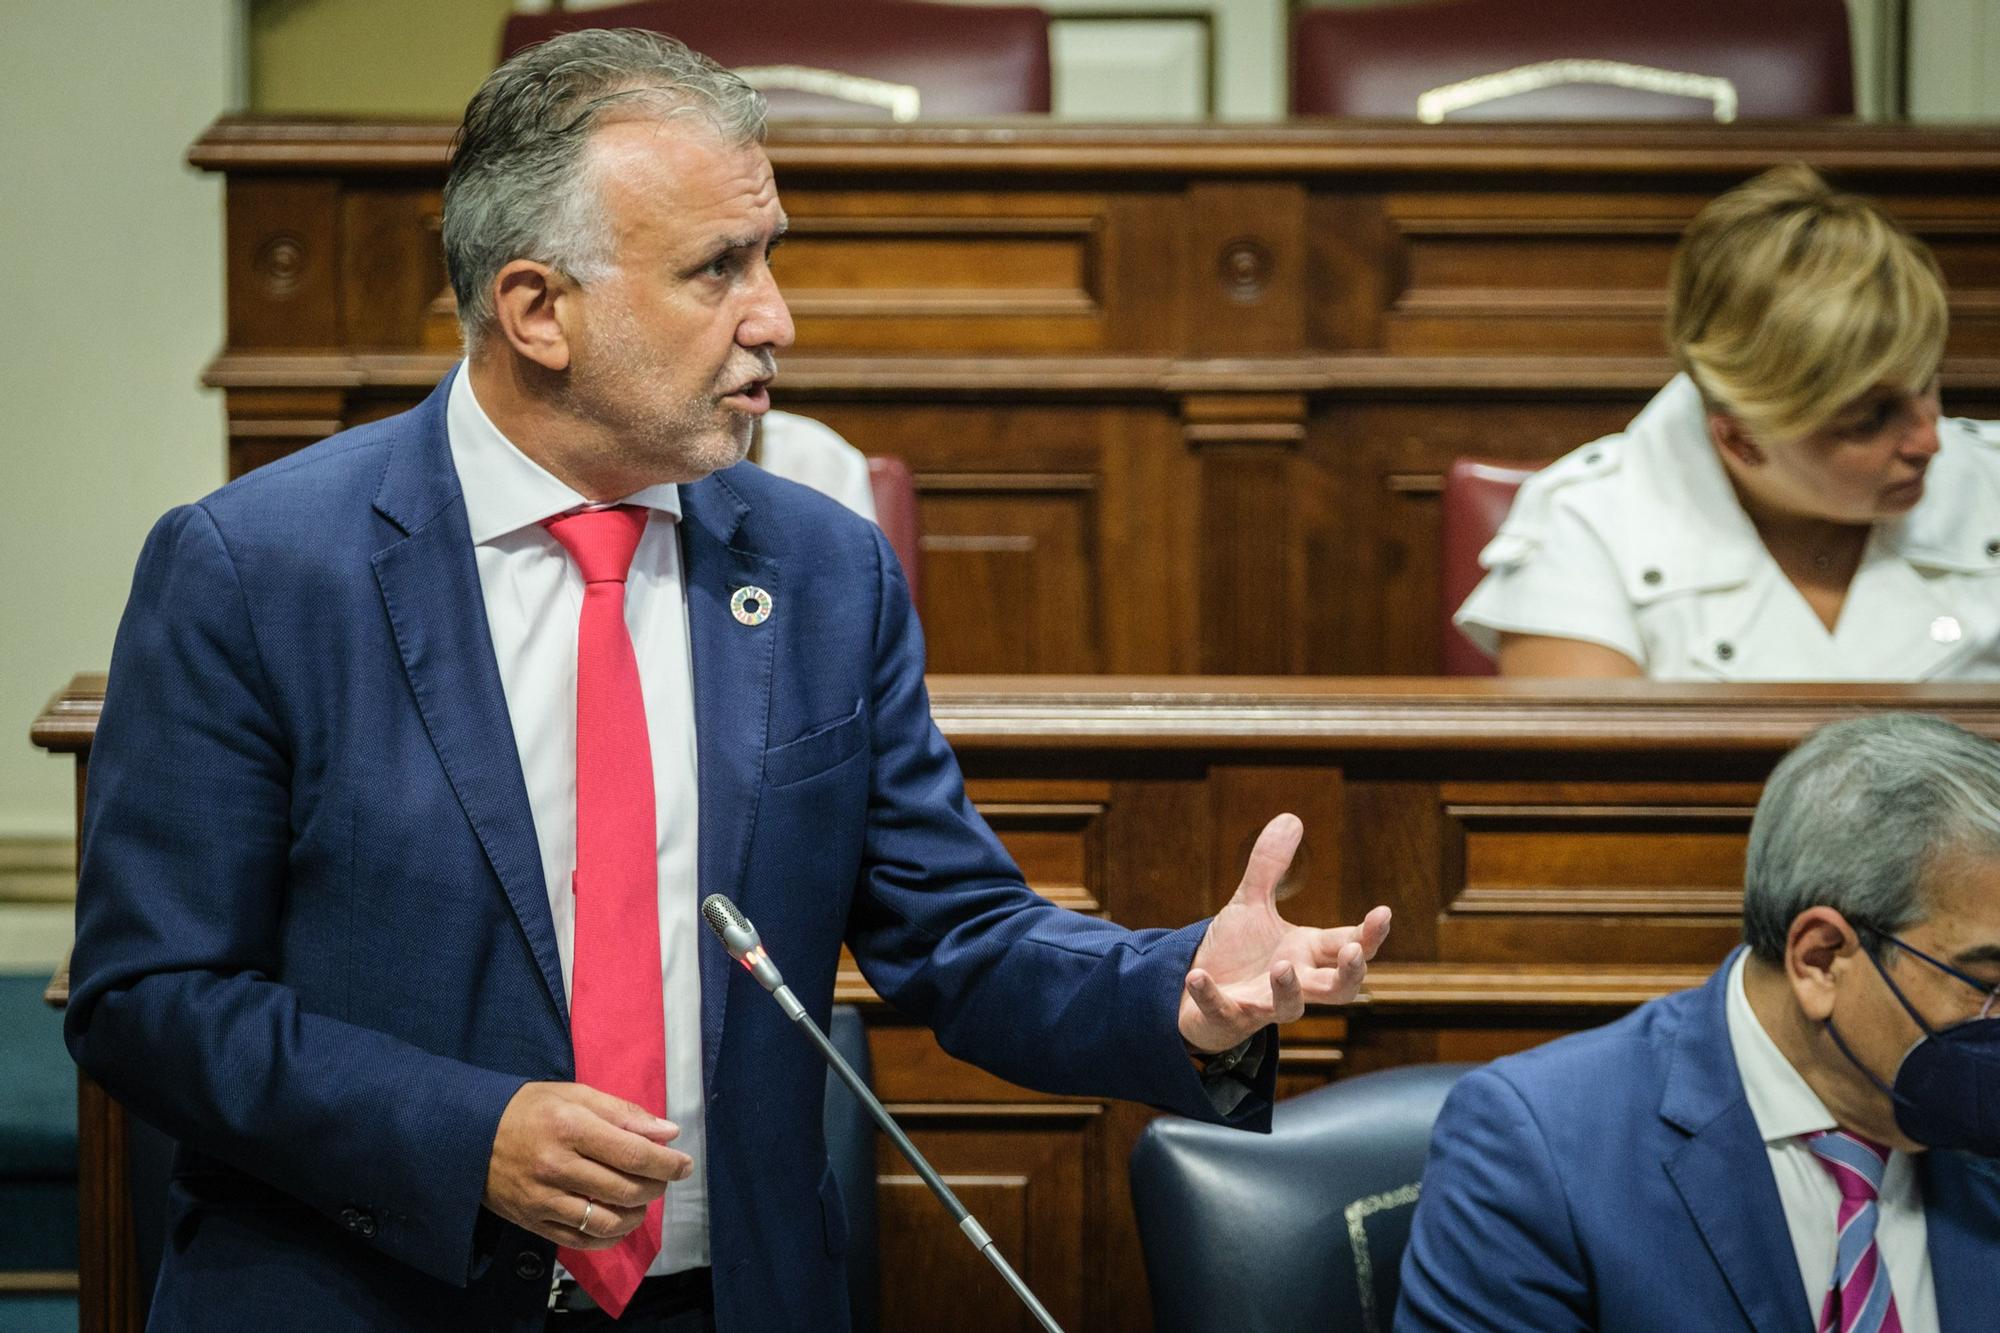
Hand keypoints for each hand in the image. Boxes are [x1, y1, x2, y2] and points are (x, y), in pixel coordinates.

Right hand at [483, 1082, 690, 1249]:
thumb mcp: (575, 1094)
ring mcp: (543, 1198)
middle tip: (663, 1178)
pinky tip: (619, 1223)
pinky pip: (581, 1240)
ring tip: (642, 1200)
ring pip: (607, 1220)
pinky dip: (609, 1237)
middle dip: (656, 1187)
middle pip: (625, 1189)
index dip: (667, 1163)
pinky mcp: (532, 1221)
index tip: (685, 1164)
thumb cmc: (529, 1108)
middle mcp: (557, 1166)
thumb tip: (668, 1133)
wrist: (468, 1135)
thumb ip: (623, 1113)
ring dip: (636, 1215)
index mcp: (570, 1127)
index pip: (633, 1154)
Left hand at [1179, 813, 1391, 1053]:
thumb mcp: (1251, 903)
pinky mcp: (1229, 1017)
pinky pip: (1224, 1012)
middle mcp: (1295, 982)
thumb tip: (1291, 817)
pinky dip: (1211, 996)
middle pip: (1338, 990)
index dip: (1370, 934)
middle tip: (1354, 953)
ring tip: (1282, 965)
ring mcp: (1263, 1003)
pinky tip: (1197, 976)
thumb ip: (1268, 865)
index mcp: (1307, 953)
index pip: (1349, 946)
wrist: (1197, 992)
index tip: (1383, 912)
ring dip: (1289, 990)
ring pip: (1290, 1008)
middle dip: (1350, 975)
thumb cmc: (1238, 951)